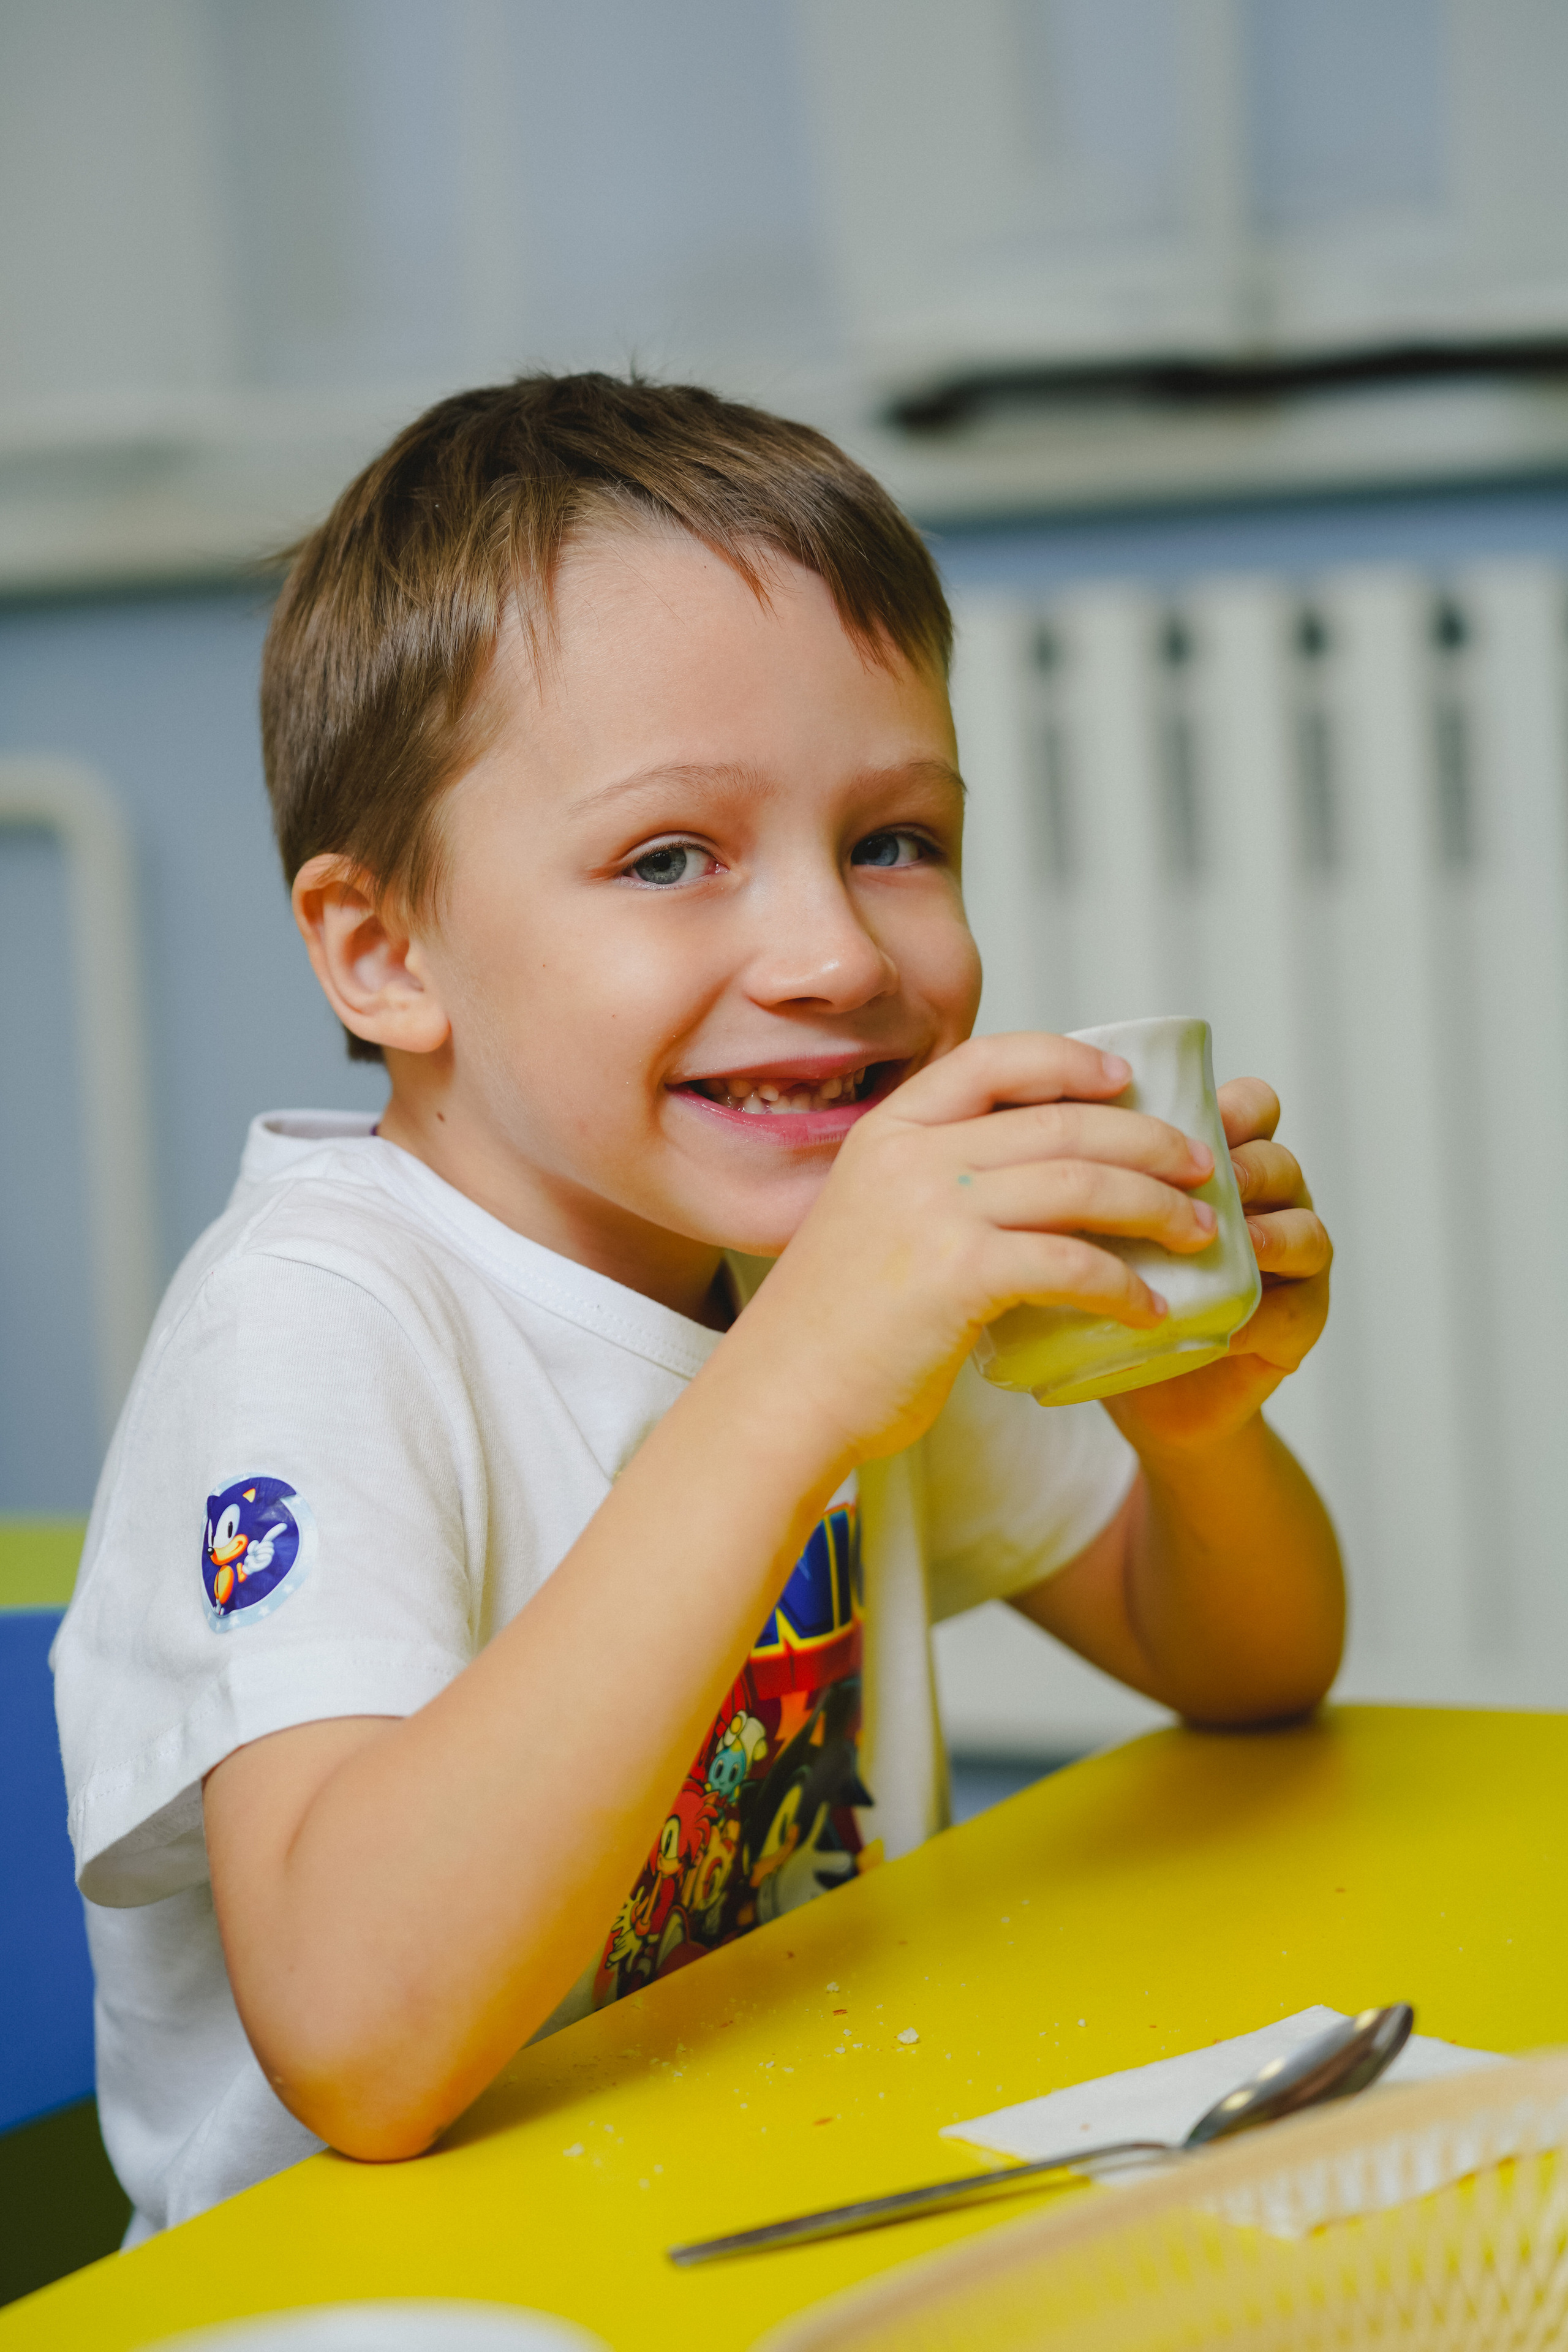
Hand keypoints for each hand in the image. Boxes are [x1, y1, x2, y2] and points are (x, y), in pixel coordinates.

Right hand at [729, 1031, 1219, 1473]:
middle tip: (1202, 1167)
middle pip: (1060, 1120)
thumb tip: (1027, 1180)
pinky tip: (1152, 1311)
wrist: (781, 1400)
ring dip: (1158, 1207)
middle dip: (1148, 1138)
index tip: (1126, 1079)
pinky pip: (1073, 1262)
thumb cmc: (832, 1328)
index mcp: (888, 1132)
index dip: (1070, 1061)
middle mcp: (911, 1156)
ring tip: (1201, 1233)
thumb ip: (933, 1187)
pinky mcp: (959, 1275)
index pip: (993, 1060)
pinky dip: (1125, 1286)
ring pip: (1081, 1182)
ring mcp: (933, 1211)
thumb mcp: (869, 1221)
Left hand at [1106, 1076, 1331, 1456]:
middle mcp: (1267, 1202)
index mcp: (1224, 1162)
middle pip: (1276, 1158)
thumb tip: (1016, 1117)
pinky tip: (1224, 1321)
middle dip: (1242, 1164)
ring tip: (1216, 1243)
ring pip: (1303, 1227)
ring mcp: (1292, 1262)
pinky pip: (1299, 1308)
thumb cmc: (1109, 1289)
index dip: (1225, 1106)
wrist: (1135, 1390)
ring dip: (1262, 1233)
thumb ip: (1079, 1173)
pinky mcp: (1300, 1323)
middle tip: (1195, 1179)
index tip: (1169, 1124)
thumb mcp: (1089, 1225)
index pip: (1248, 1108)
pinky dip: (1262, 1312)